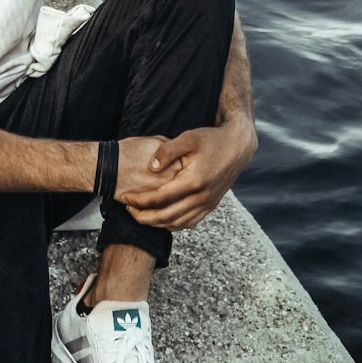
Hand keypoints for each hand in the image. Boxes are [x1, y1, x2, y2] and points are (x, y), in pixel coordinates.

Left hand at [120, 120, 257, 230]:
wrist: (237, 147)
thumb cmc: (211, 139)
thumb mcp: (188, 138)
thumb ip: (167, 151)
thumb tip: (150, 167)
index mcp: (193, 182)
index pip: (160, 198)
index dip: (139, 200)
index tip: (124, 196)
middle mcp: (201, 198)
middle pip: (166, 216)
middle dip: (143, 216)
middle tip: (128, 209)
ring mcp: (207, 204)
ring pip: (177, 223)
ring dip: (156, 223)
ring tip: (140, 215)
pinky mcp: (211, 205)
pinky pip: (189, 222)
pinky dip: (173, 224)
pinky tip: (161, 219)